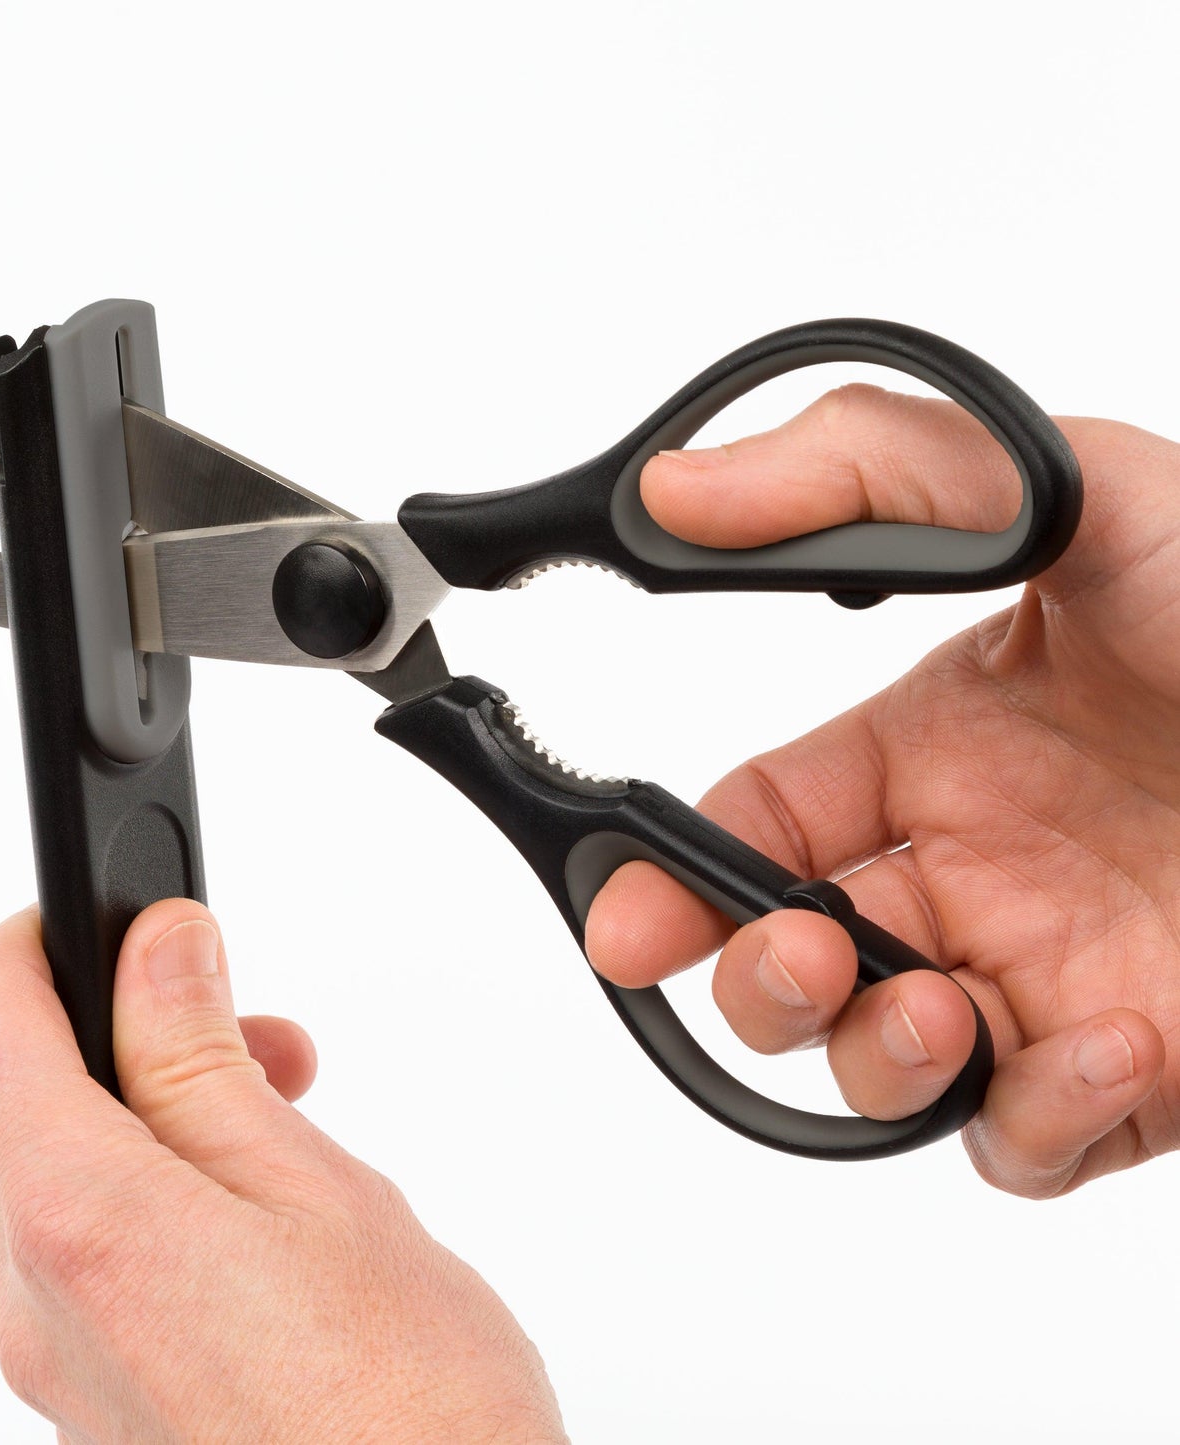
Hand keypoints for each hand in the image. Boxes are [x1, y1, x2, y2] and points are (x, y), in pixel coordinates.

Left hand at [0, 901, 565, 1443]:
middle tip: (257, 1038)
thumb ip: (205, 1062)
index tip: (120, 919)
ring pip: (58, 1173)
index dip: (35, 938)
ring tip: (285, 1121)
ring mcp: (63, 1369)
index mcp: (83, 1223)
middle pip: (16, 1097)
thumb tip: (158, 949)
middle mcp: (40, 1306)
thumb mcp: (319, 1192)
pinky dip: (158, 1195)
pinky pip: (89, 1257)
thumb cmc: (413, 1417)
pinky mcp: (103, 1409)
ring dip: (154, 1112)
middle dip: (127, 1031)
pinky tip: (263, 1215)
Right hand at [586, 383, 1179, 1196]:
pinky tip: (1101, 1046)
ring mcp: (1052, 973)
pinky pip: (1035, 1141)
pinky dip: (1035, 1119)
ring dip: (875, 1060)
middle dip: (758, 983)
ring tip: (933, 1009)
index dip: (671, 876)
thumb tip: (674, 493)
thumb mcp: (1079, 494)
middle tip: (802, 957)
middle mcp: (975, 870)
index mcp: (931, 751)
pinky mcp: (1146, 1068)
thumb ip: (869, 469)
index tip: (625, 915)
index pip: (756, 826)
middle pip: (794, 966)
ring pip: (890, 1071)